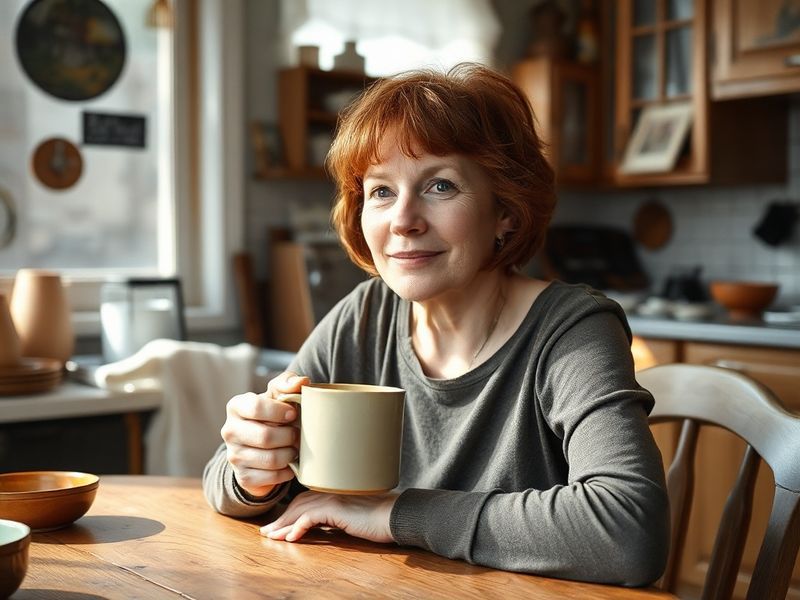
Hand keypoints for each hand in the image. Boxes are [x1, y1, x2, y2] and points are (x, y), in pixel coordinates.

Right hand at [221, 371, 308, 496]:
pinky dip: (287, 471)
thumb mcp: (277, 395)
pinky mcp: (243, 476)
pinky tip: (290, 463)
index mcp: (236, 406)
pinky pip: (272, 477)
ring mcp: (234, 456)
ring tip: (294, 447)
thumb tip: (302, 381)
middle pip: (265, 436)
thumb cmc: (273, 414)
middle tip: (297, 434)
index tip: (293, 413)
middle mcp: (229, 431)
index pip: (256, 407)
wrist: (261, 446)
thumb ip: (288, 383)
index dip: (280, 411)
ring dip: (290, 454)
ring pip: (271, 459)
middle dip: (289, 436)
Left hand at [260, 491, 398, 543]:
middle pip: (298, 504)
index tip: (277, 524)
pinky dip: (298, 528)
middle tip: (267, 532)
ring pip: (300, 511)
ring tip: (272, 537)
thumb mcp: (355, 517)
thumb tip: (325, 527)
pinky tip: (290, 538)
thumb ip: (338, 518)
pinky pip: (310, 518)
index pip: (305, 500)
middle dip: (281, 519)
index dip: (289, 512)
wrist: (397, 515)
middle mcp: (332, 491)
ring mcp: (334, 498)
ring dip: (283, 525)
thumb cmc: (381, 517)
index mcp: (335, 492)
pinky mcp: (337, 508)